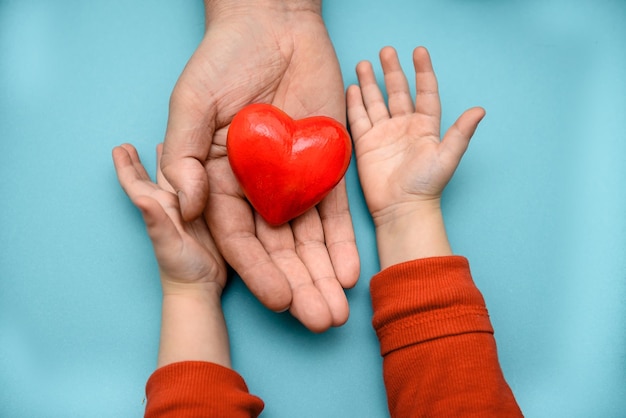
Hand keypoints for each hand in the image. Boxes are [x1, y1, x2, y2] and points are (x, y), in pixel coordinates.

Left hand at [112, 143, 225, 294]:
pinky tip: (199, 169)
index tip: (120, 148)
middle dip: (142, 161)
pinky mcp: (206, 215)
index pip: (137, 183)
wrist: (202, 286)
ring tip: (165, 146)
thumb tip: (140, 197)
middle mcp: (172, 206)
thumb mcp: (167, 244)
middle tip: (131, 144)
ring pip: (175, 181)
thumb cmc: (182, 269)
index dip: (127, 165)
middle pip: (154, 178)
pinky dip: (194, 176)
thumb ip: (155, 221)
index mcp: (160, 207)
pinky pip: (197, 189)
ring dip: (168, 164)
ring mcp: (188, 211)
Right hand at [159, 1, 358, 331]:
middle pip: (277, 248)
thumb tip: (190, 204)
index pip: (237, 238)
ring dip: (323, 274)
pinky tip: (351, 271)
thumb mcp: (193, 103)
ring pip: (308, 237)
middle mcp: (257, 188)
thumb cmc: (224, 59)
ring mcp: (292, 179)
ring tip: (338, 310)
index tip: (279, 300)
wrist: (273, 25)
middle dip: (298, 285)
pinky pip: (334, 209)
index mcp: (219, 180)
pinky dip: (342, 240)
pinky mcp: (324, 165)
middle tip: (319, 320)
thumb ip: (184, 154)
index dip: (257, 271)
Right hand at [347, 46, 484, 266]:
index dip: (422, 72)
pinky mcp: (365, 144)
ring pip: (375, 101)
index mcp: (425, 126)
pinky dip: (355, 103)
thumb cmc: (427, 185)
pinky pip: (359, 119)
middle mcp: (404, 126)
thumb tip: (480, 110)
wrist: (401, 208)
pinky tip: (352, 88)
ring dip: (369, 83)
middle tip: (386, 51)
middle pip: (396, 91)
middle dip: (391, 71)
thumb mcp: (447, 156)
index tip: (419, 52)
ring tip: (362, 63)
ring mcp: (383, 133)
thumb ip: (461, 132)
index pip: (424, 92)